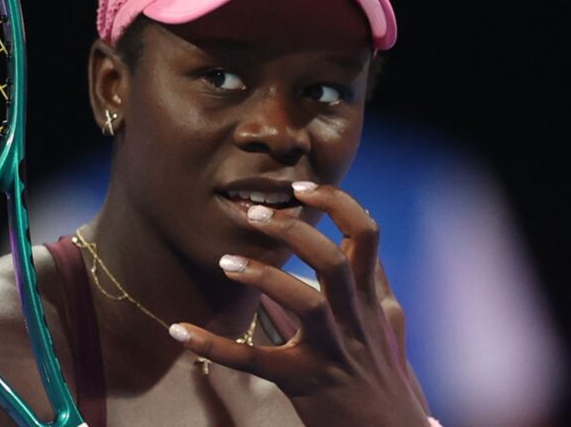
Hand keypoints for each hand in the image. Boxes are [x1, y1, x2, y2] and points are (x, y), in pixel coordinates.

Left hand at [170, 182, 429, 424]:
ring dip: (264, 276)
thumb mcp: (390, 327)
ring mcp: (331, 351)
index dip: (336, 203)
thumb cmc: (386, 379)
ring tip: (226, 263)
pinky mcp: (304, 383)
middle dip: (293, 230)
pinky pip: (254, 360)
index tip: (301, 188)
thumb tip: (361, 251)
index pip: (366, 235)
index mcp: (371, 300)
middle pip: (332, 260)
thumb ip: (376, 287)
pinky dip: (214, 346)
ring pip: (305, 302)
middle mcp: (355, 319)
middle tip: (255, 215)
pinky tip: (180, 331)